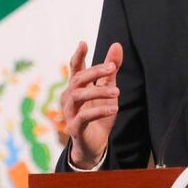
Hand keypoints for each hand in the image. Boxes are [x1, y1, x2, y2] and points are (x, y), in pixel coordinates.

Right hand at [61, 41, 122, 168]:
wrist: (95, 144)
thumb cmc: (99, 114)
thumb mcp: (108, 89)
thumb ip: (111, 70)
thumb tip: (117, 44)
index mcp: (76, 87)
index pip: (75, 68)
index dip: (78, 55)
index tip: (83, 43)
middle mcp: (69, 97)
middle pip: (78, 79)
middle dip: (95, 71)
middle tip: (112, 68)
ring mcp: (70, 112)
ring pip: (79, 96)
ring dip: (99, 92)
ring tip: (117, 92)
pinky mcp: (75, 127)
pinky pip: (85, 116)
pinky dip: (100, 110)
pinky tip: (114, 108)